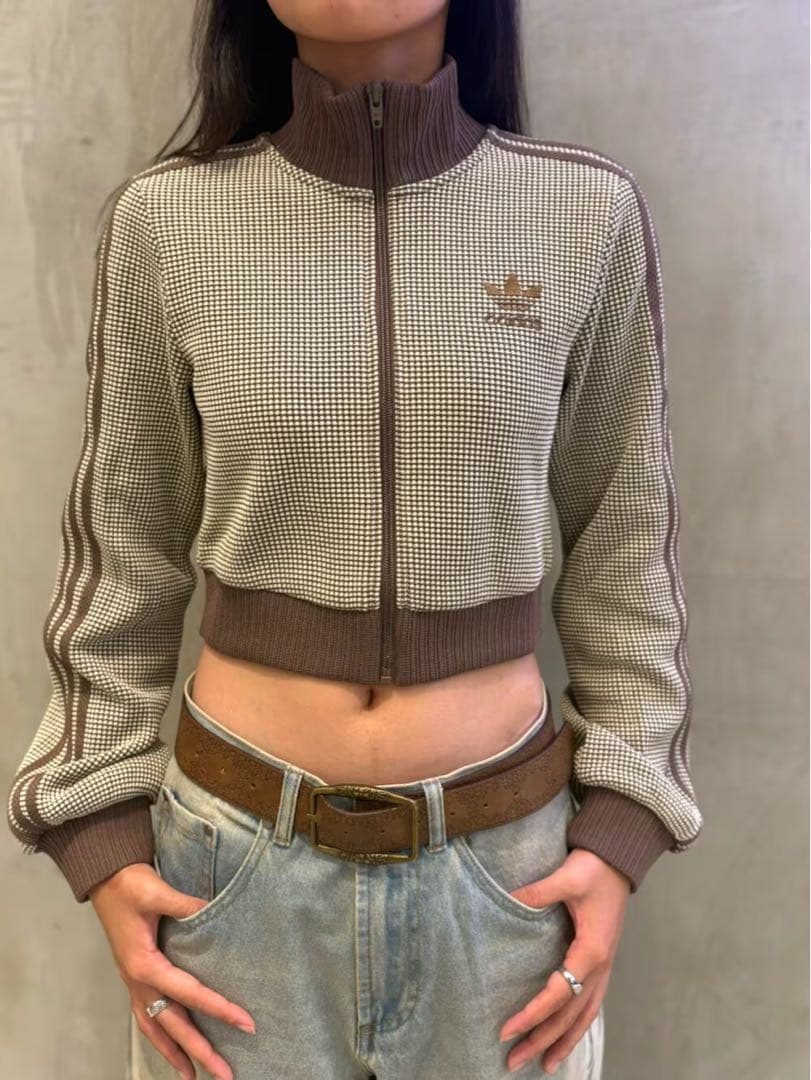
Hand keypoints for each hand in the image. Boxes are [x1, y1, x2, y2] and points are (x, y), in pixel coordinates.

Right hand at [89, 862, 256, 1079]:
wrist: (105, 878)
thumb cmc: (131, 885)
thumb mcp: (157, 892)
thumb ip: (185, 905)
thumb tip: (213, 911)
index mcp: (146, 965)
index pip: (190, 994)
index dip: (219, 1009)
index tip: (246, 1024)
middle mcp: (138, 982)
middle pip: (173, 1025)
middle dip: (200, 1051)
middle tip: (226, 1074)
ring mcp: (133, 983)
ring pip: (155, 1028)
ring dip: (176, 1053)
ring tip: (194, 1077)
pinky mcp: (134, 977)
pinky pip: (146, 1016)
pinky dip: (159, 1037)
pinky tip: (170, 1047)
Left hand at [498, 848, 630, 1073]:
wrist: (618, 859)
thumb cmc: (594, 868)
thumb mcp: (567, 877)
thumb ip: (539, 892)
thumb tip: (510, 899)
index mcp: (591, 951)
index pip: (557, 994)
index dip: (532, 1015)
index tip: (506, 1030)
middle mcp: (600, 967)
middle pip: (569, 1016)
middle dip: (541, 1040)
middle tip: (513, 1062)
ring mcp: (604, 967)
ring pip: (584, 1016)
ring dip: (563, 1042)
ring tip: (544, 1066)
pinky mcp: (601, 962)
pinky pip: (591, 1004)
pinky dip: (578, 1026)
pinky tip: (566, 1038)